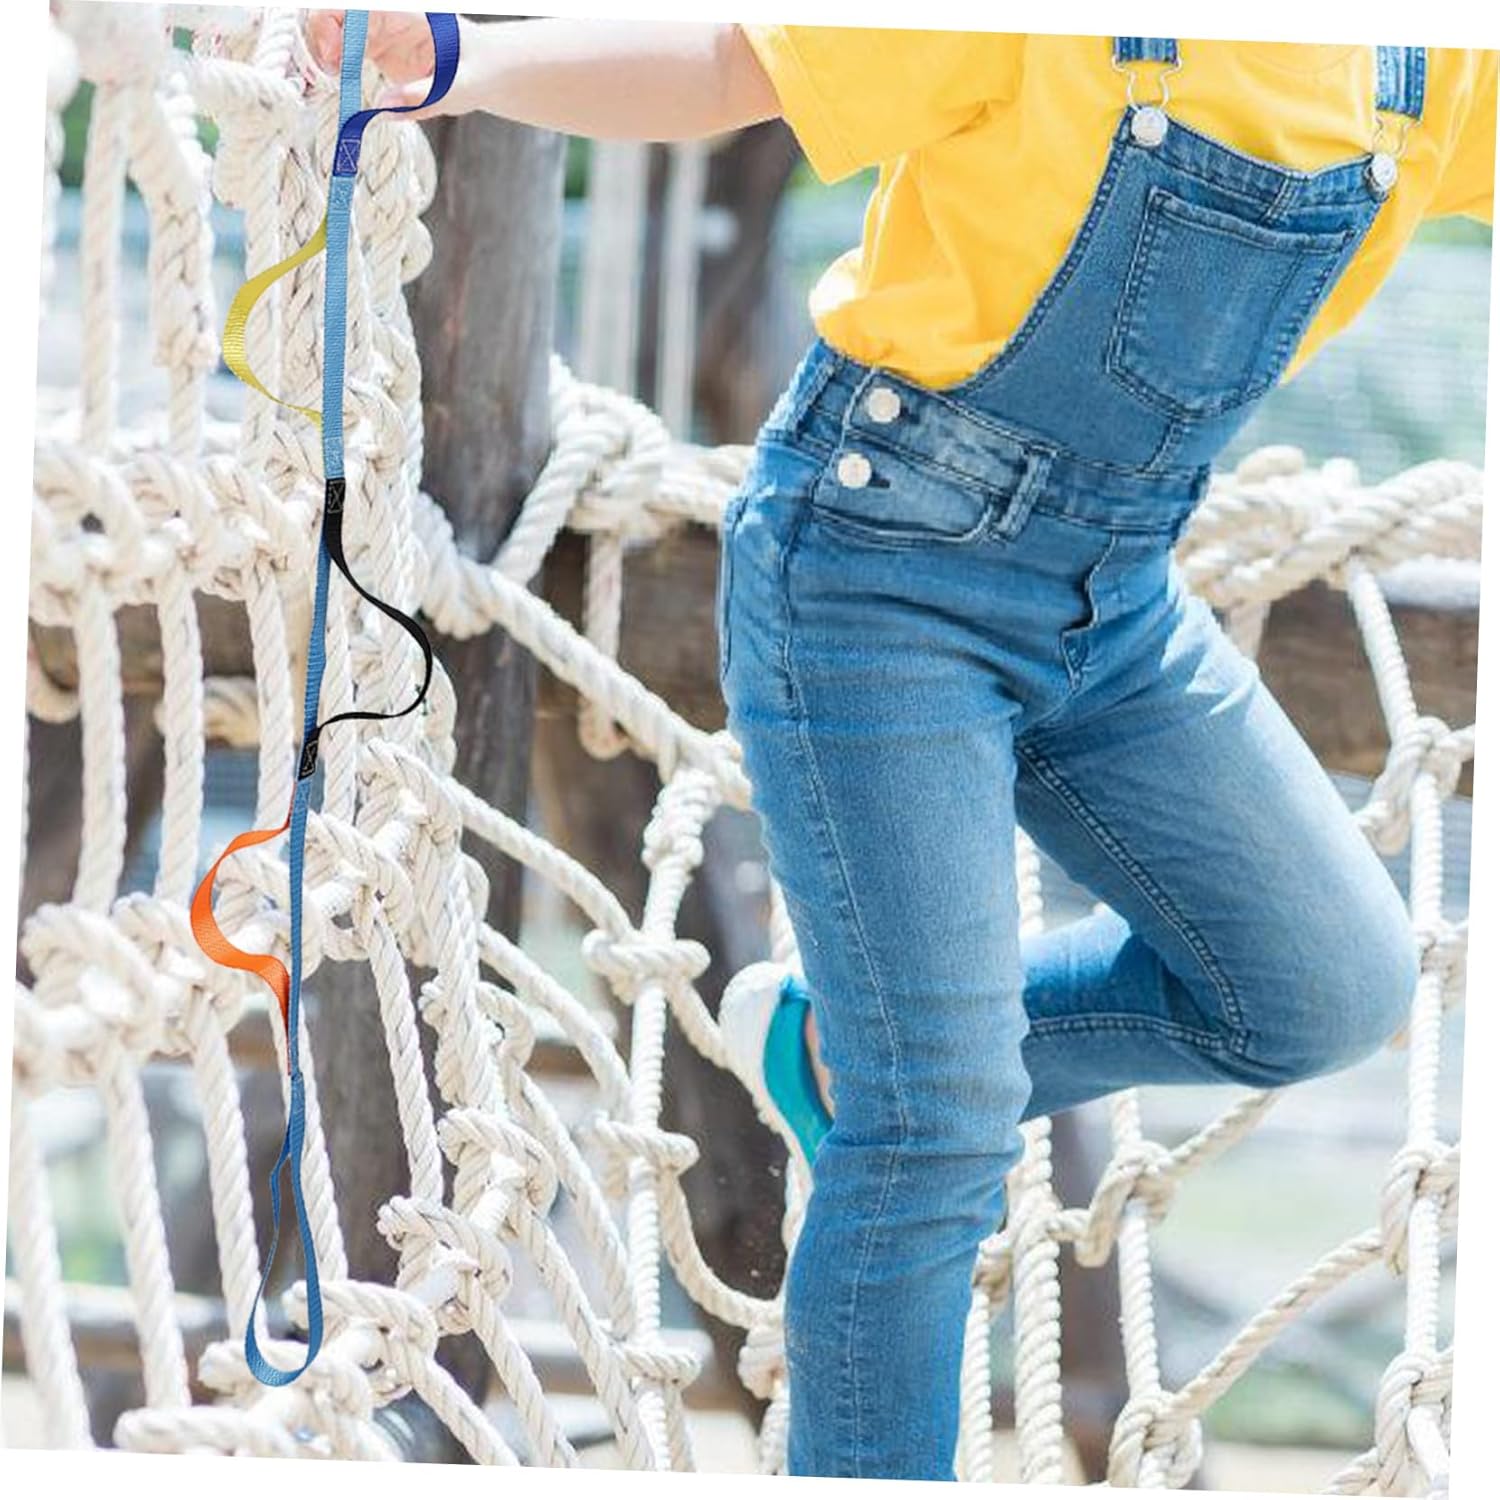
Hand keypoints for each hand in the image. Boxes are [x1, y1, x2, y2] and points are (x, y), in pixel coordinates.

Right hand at [307, 10, 466, 117]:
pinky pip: (341, 46)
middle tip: (324, 75)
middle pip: (335, 11)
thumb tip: (382, 108)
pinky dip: (329, 63)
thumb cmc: (478, 72)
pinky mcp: (374, 45)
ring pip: (331, 26)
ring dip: (319, 51)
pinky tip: (335, 83)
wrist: (485, 70)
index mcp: (409, 11)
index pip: (359, 4)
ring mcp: (377, 27)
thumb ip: (424, 97)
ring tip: (326, 81)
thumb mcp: (460, 89)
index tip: (332, 58)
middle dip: (319, 37)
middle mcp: (387, 13)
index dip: (334, 22)